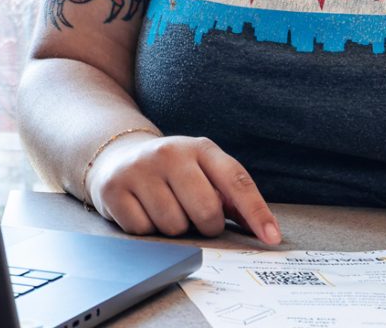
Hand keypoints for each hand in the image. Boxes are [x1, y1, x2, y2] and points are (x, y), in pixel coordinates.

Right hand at [85, 134, 280, 245]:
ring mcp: (140, 169)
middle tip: (194, 217)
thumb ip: (232, 198)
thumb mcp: (203, 172)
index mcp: (200, 148)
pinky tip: (142, 210)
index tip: (271, 238)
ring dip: (173, 228)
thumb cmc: (172, 172)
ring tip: (164, 209)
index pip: (237, 180)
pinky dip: (146, 229)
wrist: (117, 156)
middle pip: (206, 211)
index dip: (257, 212)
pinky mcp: (114, 188)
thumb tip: (266, 229)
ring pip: (173, 226)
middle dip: (205, 225)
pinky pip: (143, 230)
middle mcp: (170, 153)